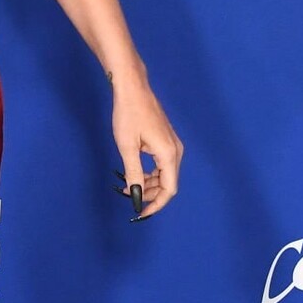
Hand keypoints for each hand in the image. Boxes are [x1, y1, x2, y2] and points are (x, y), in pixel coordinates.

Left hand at [111, 81, 182, 220]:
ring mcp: (172, 145)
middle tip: (128, 197)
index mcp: (169, 154)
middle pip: (168, 184)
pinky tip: (133, 173)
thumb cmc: (128, 115)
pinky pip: (161, 165)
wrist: (133, 88)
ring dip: (148, 184)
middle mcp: (176, 151)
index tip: (140, 214)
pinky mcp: (166, 141)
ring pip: (164, 175)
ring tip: (127, 186)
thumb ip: (134, 174)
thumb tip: (137, 197)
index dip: (156, 205)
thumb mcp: (127, 147)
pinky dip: (149, 173)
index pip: (169, 190)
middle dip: (150, 195)